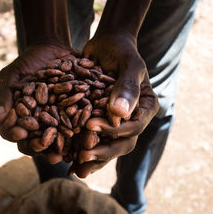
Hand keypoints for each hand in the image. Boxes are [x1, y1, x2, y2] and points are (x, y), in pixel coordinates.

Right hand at [0, 44, 71, 162]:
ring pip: (57, 140)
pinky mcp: (75, 115)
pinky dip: (79, 132)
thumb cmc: (26, 64)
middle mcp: (38, 125)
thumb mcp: (11, 76)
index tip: (20, 134)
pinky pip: (77, 126)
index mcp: (19, 119)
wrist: (51, 50)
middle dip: (40, 148)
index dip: (16, 135)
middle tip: (43, 149)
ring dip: (60, 148)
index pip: (13, 133)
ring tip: (64, 153)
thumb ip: (3, 96)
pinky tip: (83, 135)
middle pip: (35, 143)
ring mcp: (57, 122)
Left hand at [71, 32, 158, 176]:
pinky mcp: (100, 121)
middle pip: (122, 143)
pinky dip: (81, 149)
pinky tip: (67, 160)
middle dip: (103, 151)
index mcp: (145, 108)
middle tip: (82, 157)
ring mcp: (116, 123)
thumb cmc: (122, 51)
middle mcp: (133, 119)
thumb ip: (127, 87)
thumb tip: (119, 114)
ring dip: (93, 159)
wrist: (108, 45)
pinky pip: (93, 139)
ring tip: (76, 169)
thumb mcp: (129, 64)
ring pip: (107, 146)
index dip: (114, 130)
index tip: (91, 125)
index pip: (134, 126)